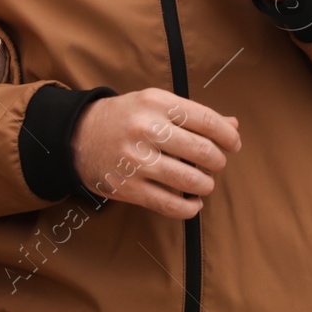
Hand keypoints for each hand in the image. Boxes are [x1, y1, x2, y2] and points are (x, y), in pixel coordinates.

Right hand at [71, 88, 240, 218]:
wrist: (77, 136)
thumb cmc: (126, 117)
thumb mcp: (155, 104)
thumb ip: (193, 114)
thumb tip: (233, 125)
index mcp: (156, 103)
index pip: (206, 120)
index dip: (227, 135)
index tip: (234, 144)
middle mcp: (146, 130)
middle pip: (202, 152)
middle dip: (218, 161)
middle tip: (216, 164)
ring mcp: (136, 161)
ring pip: (190, 181)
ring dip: (206, 185)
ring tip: (204, 183)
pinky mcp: (128, 188)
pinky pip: (170, 205)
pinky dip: (190, 208)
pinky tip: (193, 203)